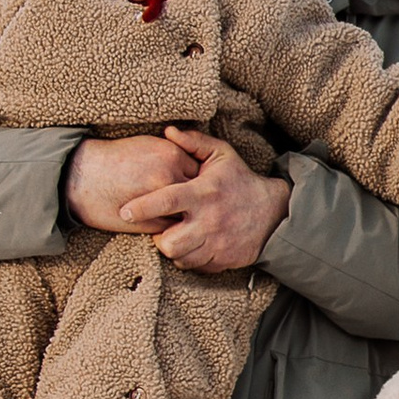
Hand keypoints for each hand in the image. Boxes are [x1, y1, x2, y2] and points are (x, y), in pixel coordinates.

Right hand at [62, 134, 202, 232]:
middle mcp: (170, 177)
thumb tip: (194, 167)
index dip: (200, 180)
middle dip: (199, 200)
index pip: (202, 170)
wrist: (82, 176)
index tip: (199, 186)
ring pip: (188, 214)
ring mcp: (161, 202)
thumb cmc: (114, 158)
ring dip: (188, 217)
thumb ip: (174, 154)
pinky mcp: (150, 222)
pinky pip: (172, 229)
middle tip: (202, 206)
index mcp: (172, 154)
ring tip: (191, 220)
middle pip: (199, 193)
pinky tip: (173, 227)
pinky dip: (174, 229)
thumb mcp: (147, 145)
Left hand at [118, 128, 293, 272]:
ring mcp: (217, 244)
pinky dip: (189, 258)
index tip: (124, 211)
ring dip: (173, 248)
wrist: (274, 213)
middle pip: (168, 242)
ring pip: (179, 257)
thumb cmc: (240, 181)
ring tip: (177, 235)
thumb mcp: (222, 155)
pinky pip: (194, 267)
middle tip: (162, 228)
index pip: (165, 201)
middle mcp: (209, 221)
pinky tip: (193, 245)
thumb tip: (168, 131)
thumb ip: (194, 142)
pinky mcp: (223, 260)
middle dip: (158, 237)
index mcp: (203, 193)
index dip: (141, 208)